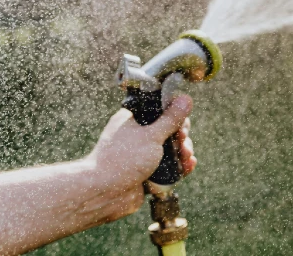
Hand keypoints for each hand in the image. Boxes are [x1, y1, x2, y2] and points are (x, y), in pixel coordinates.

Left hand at [85, 95, 195, 223]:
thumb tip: (186, 99)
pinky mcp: (146, 172)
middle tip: (183, 141)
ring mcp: (141, 154)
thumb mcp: (151, 136)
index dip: (174, 115)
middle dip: (181, 136)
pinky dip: (178, 166)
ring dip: (182, 151)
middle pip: (167, 130)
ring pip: (169, 149)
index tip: (182, 124)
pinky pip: (167, 167)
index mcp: (132, 119)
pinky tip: (188, 166)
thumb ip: (171, 119)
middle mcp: (136, 135)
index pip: (159, 110)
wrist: (104, 194)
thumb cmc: (123, 160)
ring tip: (187, 157)